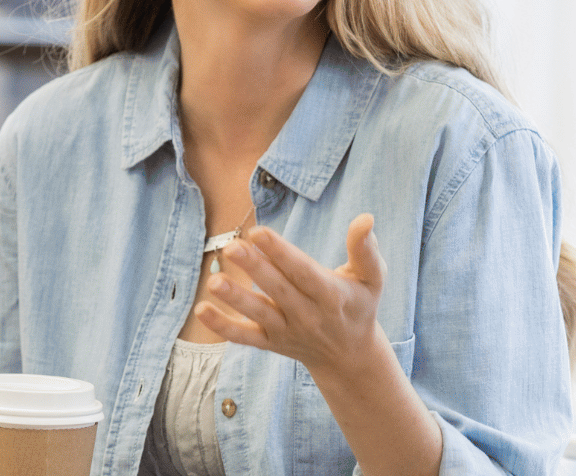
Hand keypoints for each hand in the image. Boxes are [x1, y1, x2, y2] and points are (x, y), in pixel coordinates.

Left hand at [194, 214, 387, 380]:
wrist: (350, 357)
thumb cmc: (359, 306)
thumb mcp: (372, 278)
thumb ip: (365, 250)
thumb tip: (365, 218)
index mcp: (331, 296)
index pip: (303, 272)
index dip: (281, 253)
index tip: (259, 232)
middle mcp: (308, 315)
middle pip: (278, 290)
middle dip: (254, 268)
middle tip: (231, 247)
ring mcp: (287, 331)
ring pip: (259, 315)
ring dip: (236, 299)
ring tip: (214, 282)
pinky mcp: (271, 343)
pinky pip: (245, 337)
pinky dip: (223, 327)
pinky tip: (202, 310)